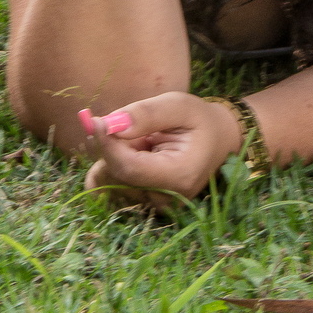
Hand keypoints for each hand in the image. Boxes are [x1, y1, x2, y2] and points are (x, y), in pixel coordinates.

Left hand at [81, 92, 243, 212]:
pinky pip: (107, 189)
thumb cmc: (199, 120)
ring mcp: (152, 207)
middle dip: (112, 146)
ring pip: (107, 183)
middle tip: (129, 125)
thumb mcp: (180, 105)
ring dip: (113, 155)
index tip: (96, 120)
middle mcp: (165, 200)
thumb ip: (147, 113)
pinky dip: (111, 167)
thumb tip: (112, 126)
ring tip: (140, 140)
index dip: (108, 145)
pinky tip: (131, 154)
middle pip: (115, 177)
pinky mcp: (141, 207)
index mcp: (179, 176)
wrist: (216, 142)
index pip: (129, 168)